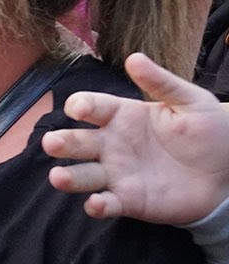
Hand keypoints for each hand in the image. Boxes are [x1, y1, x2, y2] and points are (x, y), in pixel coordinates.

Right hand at [43, 52, 228, 223]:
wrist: (228, 170)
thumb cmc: (208, 130)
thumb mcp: (190, 101)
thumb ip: (162, 82)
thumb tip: (134, 57)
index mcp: (121, 116)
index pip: (91, 107)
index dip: (80, 106)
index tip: (79, 110)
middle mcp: (111, 145)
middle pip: (76, 142)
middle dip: (61, 143)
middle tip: (52, 144)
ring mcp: (116, 174)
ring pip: (82, 175)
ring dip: (67, 177)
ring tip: (58, 178)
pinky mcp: (128, 200)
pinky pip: (106, 204)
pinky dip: (97, 206)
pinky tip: (96, 203)